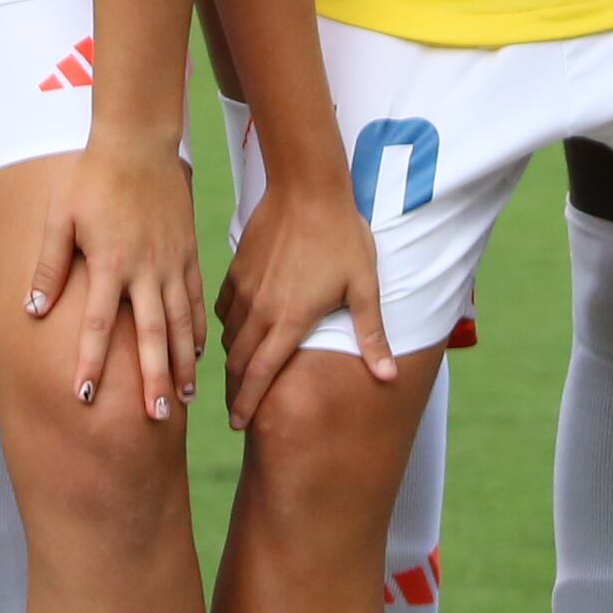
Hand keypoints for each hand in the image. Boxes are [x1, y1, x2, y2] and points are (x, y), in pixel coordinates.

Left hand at [26, 139, 203, 421]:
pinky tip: (198, 355)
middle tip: (156, 418)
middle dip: (153, 379)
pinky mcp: (187, 252)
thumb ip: (49, 266)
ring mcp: (172, 263)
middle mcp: (146, 269)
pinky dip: (198, 330)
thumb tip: (32, 309)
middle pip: (151, 335)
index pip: (99, 324)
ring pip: (181, 323)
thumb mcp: (61, 218)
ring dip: (181, 363)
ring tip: (182, 400)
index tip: (84, 397)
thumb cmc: (92, 178)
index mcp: (111, 263)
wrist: (138, 141)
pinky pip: (195, 300)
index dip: (91, 362)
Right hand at [215, 183, 392, 428]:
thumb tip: (388, 377)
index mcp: (289, 320)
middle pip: (238, 362)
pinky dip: (227, 328)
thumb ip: (371, 335)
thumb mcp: (364, 287)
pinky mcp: (236, 270)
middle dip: (236, 390)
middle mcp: (260, 310)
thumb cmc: (341, 236)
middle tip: (239, 413)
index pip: (260, 375)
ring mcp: (244, 289)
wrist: (306, 188)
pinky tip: (237, 331)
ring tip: (239, 376)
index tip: (239, 424)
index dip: (247, 403)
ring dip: (232, 360)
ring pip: (229, 337)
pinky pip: (224, 310)